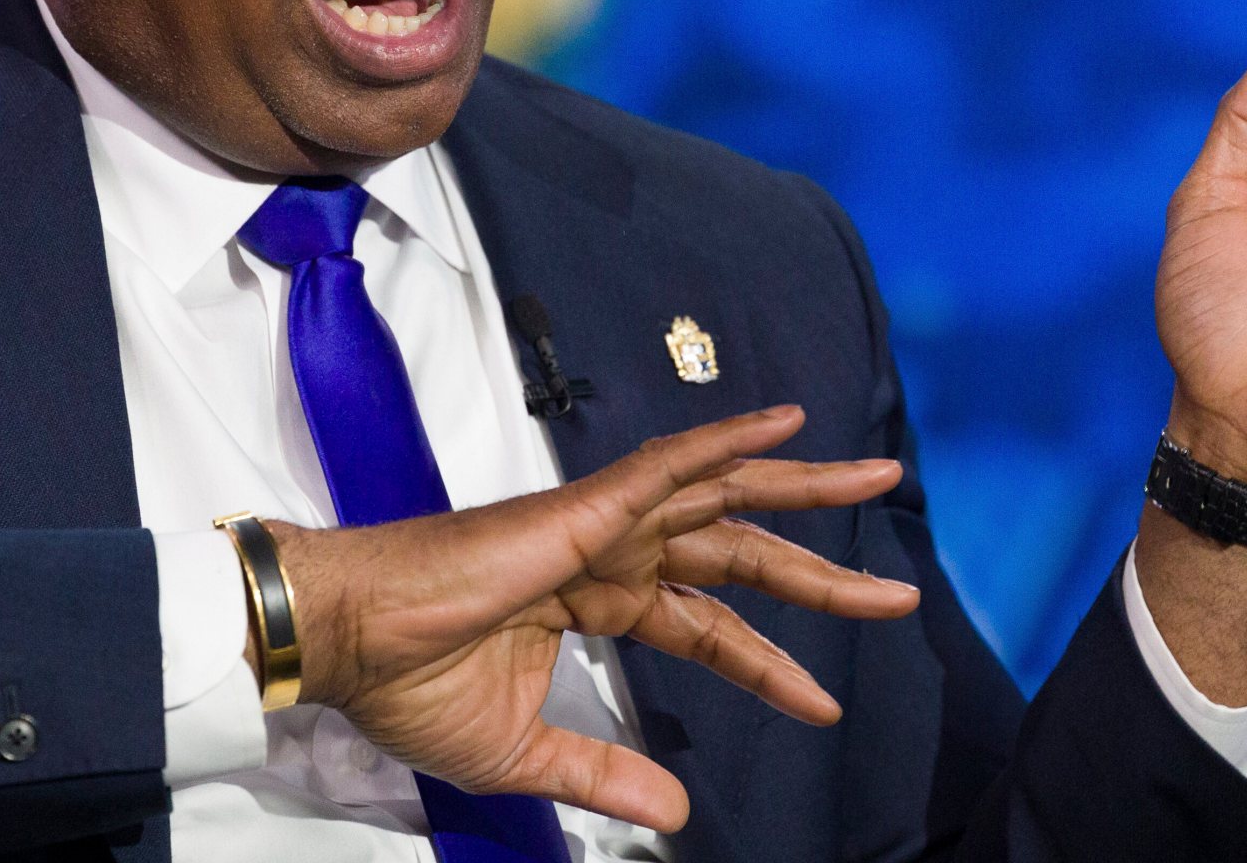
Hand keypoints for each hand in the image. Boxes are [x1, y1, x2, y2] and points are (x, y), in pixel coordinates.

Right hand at [265, 406, 913, 832]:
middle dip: (821, 572)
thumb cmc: (410, 684)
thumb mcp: (525, 752)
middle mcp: (612, 552)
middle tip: (898, 594)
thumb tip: (675, 818)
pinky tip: (787, 428)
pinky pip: (668, 466)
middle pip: (738, 554)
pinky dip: (728, 442)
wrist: (347, 643)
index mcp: (599, 601)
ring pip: (722, 496)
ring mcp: (601, 523)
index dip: (770, 666)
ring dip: (804, 487)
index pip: (710, 629)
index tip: (825, 705)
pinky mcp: (581, 509)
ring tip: (880, 481)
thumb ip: (603, 772)